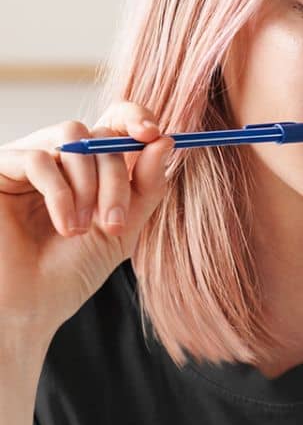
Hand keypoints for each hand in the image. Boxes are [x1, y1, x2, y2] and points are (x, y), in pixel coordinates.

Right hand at [0, 101, 172, 350]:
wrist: (29, 307)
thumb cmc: (70, 273)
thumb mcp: (121, 230)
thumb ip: (146, 188)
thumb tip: (165, 141)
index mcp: (90, 168)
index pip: (114, 121)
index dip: (135, 117)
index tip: (155, 135)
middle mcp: (58, 157)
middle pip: (99, 134)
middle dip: (116, 180)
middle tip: (114, 223)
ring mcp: (27, 159)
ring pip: (72, 138)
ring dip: (89, 186)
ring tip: (82, 230)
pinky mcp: (0, 168)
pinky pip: (38, 159)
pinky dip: (60, 194)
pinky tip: (65, 226)